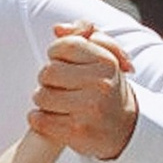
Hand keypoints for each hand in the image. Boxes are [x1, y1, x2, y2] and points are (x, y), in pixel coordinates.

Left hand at [28, 23, 137, 162]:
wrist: (124, 128)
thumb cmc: (107, 86)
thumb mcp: (104, 54)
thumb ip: (81, 34)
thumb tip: (57, 29)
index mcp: (106, 62)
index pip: (64, 46)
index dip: (55, 53)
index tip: (61, 62)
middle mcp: (100, 85)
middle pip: (48, 71)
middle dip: (47, 78)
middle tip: (57, 84)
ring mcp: (89, 109)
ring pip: (42, 96)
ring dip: (43, 99)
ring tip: (55, 101)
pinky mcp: (78, 132)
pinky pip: (41, 120)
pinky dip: (38, 119)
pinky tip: (48, 117)